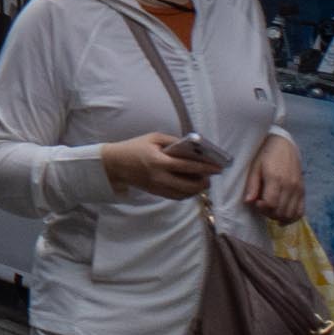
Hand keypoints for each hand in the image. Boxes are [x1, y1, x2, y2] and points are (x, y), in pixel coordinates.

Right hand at [98, 132, 217, 201]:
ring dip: (197, 189)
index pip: (188, 166)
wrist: (115, 164)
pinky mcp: (156, 193)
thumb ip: (173, 141)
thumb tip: (192, 147)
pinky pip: (177, 197)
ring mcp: (158, 187)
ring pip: (184, 194)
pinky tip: (190, 186)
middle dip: (204, 182)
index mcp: (159, 161)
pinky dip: (187, 193)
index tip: (218, 167)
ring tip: (202, 181)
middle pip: (189, 185)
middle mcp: (160, 177)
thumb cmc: (134, 147)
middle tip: (211, 176)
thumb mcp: (153, 138)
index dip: (206, 167)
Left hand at [244, 134, 305, 226]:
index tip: (256, 203)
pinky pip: (301, 212)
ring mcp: (298, 189)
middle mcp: (290, 186)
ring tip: (270, 210)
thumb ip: (252, 185)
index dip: (262, 208)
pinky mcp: (303, 191)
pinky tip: (282, 218)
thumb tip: (248, 202)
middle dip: (269, 214)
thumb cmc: (265, 154)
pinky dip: (292, 218)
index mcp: (276, 178)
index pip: (271, 204)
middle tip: (261, 206)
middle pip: (281, 211)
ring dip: (279, 217)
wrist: (284, 144)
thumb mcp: (254, 167)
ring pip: (291, 214)